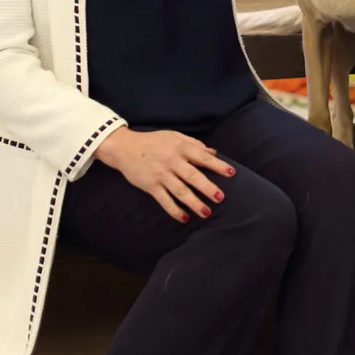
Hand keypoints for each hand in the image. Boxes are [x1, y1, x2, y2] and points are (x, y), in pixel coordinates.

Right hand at [94, 126, 232, 222]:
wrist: (123, 147)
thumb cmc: (152, 141)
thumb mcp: (174, 136)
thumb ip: (194, 144)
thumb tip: (213, 153)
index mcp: (180, 148)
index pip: (202, 157)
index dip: (218, 165)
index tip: (231, 173)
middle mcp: (172, 162)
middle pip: (193, 176)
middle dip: (207, 188)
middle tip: (220, 198)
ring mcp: (161, 175)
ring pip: (180, 191)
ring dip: (193, 203)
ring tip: (206, 213)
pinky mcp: (150, 186)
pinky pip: (164, 200)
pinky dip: (174, 210)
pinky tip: (184, 218)